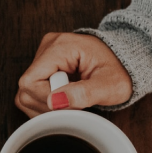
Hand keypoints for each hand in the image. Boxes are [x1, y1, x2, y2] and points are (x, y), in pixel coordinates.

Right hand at [16, 32, 132, 117]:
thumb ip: (84, 93)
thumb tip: (54, 101)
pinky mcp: (42, 66)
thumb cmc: (120, 71)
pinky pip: (31, 92)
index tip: (72, 102)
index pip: (31, 82)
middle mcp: (47, 47)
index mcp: (60, 46)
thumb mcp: (110, 85)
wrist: (125, 62)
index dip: (48, 100)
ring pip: (26, 93)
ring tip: (71, 100)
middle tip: (75, 102)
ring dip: (47, 106)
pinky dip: (46, 102)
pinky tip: (64, 98)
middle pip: (26, 89)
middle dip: (49, 105)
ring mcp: (42, 55)